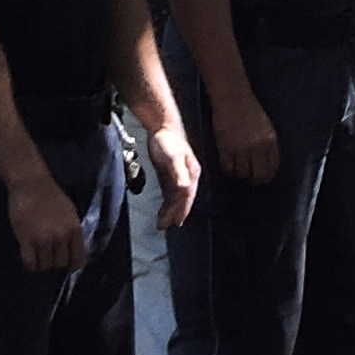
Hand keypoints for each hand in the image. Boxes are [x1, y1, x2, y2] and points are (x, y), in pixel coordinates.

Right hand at [6, 173, 87, 275]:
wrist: (31, 184)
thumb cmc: (51, 196)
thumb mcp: (70, 213)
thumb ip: (72, 231)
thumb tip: (72, 249)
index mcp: (74, 230)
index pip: (78, 259)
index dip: (72, 265)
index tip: (66, 265)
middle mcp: (61, 237)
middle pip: (60, 264)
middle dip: (55, 262)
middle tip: (48, 255)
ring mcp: (43, 240)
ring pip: (45, 265)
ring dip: (41, 263)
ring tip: (37, 255)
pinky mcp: (26, 240)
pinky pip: (30, 263)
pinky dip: (30, 265)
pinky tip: (29, 258)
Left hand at [145, 114, 203, 228]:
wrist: (162, 127)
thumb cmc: (169, 141)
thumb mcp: (173, 156)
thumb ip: (178, 172)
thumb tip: (185, 187)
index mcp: (191, 174)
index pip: (187, 196)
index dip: (183, 209)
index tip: (177, 222)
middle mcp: (186, 176)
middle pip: (181, 199)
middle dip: (175, 213)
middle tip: (166, 226)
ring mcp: (177, 175)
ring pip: (174, 197)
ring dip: (169, 210)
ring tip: (162, 223)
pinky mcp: (168, 173)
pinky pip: (168, 192)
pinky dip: (166, 202)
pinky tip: (162, 209)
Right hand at [212, 89, 280, 187]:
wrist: (232, 98)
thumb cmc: (249, 109)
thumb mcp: (265, 126)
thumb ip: (267, 143)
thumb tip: (266, 162)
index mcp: (270, 140)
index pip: (273, 167)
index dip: (268, 176)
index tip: (263, 178)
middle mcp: (257, 147)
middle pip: (259, 175)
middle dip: (255, 180)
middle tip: (250, 180)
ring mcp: (241, 148)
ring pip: (242, 174)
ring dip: (240, 175)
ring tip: (238, 171)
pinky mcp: (225, 148)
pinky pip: (227, 167)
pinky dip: (228, 170)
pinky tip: (228, 166)